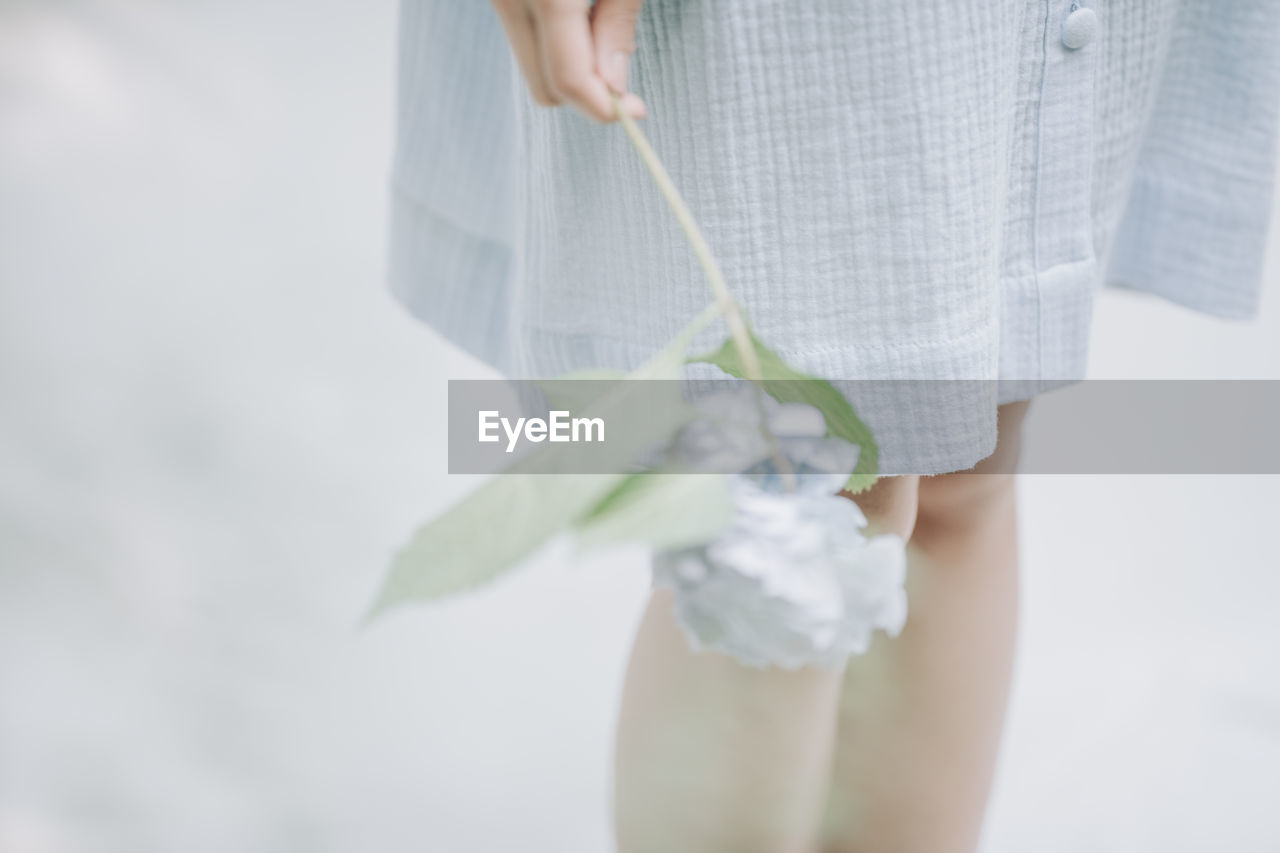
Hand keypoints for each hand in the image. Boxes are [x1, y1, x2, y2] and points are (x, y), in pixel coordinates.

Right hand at [491, 0, 646, 121]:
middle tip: (623, 77)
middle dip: (587, 93)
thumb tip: (613, 88)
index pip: (568, 79)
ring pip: (531, 65)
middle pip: (543, 86)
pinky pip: (525, 36)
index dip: (604, 106)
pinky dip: (554, 41)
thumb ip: (618, 23)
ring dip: (570, 64)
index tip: (636, 110)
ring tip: (601, 22)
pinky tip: (579, 12)